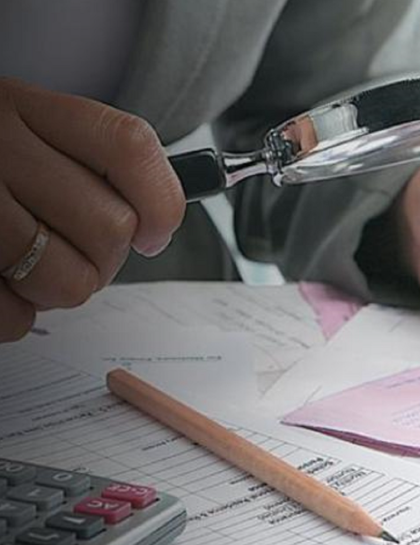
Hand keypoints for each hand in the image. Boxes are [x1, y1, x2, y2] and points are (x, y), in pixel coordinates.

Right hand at [0, 78, 183, 341]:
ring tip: (28, 267)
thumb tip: (155, 226)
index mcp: (25, 108)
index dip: (160, 201)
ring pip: (69, 280)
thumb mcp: (23, 135)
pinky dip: (12, 316)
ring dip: (58, 289)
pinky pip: (13, 317)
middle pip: (110, 227)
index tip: (154, 233)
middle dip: (103, 258)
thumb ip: (88, 164)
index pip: (128, 146)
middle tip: (72, 252)